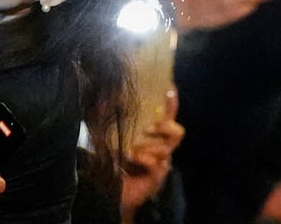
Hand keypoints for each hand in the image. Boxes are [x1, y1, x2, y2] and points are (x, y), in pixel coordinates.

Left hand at [121, 90, 184, 219]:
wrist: (112, 190)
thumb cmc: (114, 162)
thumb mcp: (112, 137)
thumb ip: (111, 121)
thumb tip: (102, 98)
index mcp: (153, 139)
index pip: (167, 119)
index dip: (171, 105)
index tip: (170, 89)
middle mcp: (161, 150)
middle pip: (178, 133)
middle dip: (165, 127)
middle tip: (148, 128)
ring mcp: (161, 164)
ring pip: (165, 149)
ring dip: (147, 147)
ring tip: (130, 152)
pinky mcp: (157, 178)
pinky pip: (157, 164)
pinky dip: (144, 159)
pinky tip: (131, 159)